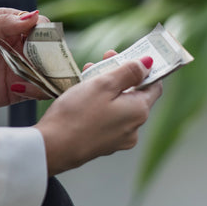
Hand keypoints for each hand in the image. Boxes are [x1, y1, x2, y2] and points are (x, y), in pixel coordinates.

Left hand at [0, 7, 45, 112]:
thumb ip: (5, 24)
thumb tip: (33, 17)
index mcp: (11, 29)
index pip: (40, 26)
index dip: (47, 32)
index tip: (47, 38)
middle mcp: (19, 48)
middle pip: (49, 50)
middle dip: (55, 56)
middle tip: (50, 62)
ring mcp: (19, 70)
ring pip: (47, 71)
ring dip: (48, 75)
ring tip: (37, 78)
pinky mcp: (16, 91)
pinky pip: (37, 90)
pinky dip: (38, 90)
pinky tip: (23, 88)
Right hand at [35, 56, 163, 175]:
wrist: (52, 148)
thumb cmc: (77, 114)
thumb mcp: (104, 84)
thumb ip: (129, 72)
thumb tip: (148, 64)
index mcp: (139, 111)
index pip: (154, 86)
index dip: (145, 69)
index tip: (133, 57)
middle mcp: (134, 127)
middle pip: (134, 94)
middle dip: (120, 75)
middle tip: (104, 58)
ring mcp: (119, 139)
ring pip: (119, 105)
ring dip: (107, 88)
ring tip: (88, 73)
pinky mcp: (104, 144)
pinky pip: (108, 118)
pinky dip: (100, 105)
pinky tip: (83, 95)